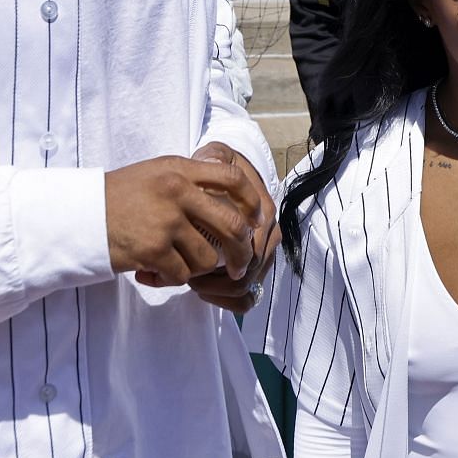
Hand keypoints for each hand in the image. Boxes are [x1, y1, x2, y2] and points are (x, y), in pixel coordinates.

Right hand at [102, 152, 264, 286]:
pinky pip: (182, 275)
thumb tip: (229, 191)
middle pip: (232, 225)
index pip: (232, 178)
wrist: (78, 215)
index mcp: (179, 169)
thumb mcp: (155, 173)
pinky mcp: (153, 250)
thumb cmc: (118, 197)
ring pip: (208, 257)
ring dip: (197, 269)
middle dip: (242, 251)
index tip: (255, 220)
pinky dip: (172, 280)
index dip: (251, 202)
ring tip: (177, 265)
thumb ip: (189, 178)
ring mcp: (166, 221)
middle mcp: (177, 191)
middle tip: (239, 265)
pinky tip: (154, 274)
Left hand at [182, 143, 279, 311]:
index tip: (192, 267)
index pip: (250, 253)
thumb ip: (214, 158)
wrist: (229, 171)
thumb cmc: (219, 167)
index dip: (220, 268)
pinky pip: (248, 296)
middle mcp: (269, 235)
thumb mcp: (215, 156)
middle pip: (249, 276)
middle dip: (216, 284)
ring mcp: (265, 251)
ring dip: (220, 293)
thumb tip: (210, 163)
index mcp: (263, 213)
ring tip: (192, 284)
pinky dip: (226, 301)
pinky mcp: (256, 264)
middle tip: (188, 280)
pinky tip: (204, 292)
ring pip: (248, 290)